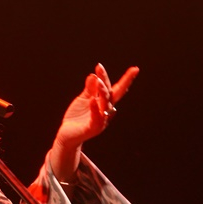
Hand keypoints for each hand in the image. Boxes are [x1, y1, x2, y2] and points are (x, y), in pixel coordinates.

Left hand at [51, 64, 138, 181]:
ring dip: (102, 93)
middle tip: (100, 68)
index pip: (116, 89)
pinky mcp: (92, 128)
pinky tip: (92, 100)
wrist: (67, 135)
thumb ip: (89, 89)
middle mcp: (106, 111)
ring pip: (105, 105)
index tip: (135, 69)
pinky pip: (96, 119)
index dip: (126, 79)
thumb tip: (94, 75)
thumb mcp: (83, 100)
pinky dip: (95, 109)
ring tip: (98, 82)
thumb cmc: (77, 117)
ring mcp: (101, 120)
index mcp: (105, 103)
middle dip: (106, 81)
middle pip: (110, 94)